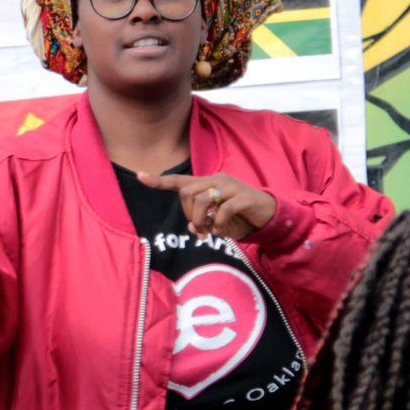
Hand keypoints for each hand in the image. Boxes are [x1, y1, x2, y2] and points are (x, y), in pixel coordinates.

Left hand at [136, 170, 274, 240]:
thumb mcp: (217, 222)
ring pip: (202, 199)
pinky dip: (218, 225)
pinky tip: (221, 232)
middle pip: (188, 193)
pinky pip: (223, 210)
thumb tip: (191, 228)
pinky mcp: (244, 197)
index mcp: (208, 184)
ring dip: (201, 221)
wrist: (269, 215)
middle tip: (198, 230)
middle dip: (189, 215)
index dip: (159, 181)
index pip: (180, 181)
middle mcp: (217, 180)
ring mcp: (231, 187)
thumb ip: (202, 222)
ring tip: (208, 232)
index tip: (140, 176)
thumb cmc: (240, 217)